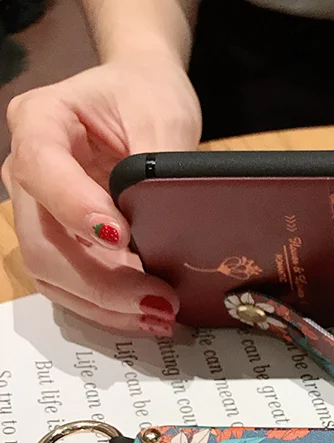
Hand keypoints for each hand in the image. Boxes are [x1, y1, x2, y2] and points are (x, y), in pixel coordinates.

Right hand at [3, 54, 201, 335]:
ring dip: (106, 306)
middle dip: (102, 282)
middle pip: (43, 241)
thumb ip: (158, 166)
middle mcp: (27, 172)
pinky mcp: (61, 242)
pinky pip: (72, 286)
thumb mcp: (162, 115)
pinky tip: (148, 316)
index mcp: (40, 122)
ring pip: (52, 274)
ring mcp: (40, 212)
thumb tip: (167, 226)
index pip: (41, 169)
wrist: (140, 99)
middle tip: (160, 301)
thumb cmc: (146, 96)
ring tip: (161, 317)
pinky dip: (108, 308)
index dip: (75, 209)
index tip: (122, 238)